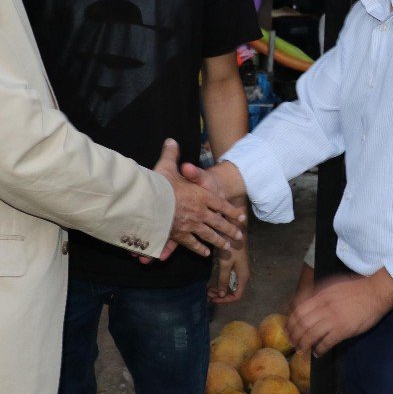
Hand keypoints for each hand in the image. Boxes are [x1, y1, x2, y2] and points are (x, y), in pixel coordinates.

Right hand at [152, 140, 244, 260]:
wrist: (151, 203)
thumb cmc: (160, 184)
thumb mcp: (167, 166)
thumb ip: (172, 154)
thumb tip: (171, 141)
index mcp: (201, 196)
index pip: (221, 204)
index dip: (231, 211)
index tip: (241, 216)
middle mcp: (200, 212)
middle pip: (219, 222)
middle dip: (230, 229)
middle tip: (239, 236)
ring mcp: (192, 224)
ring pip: (209, 235)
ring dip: (219, 241)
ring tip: (227, 246)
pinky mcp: (180, 235)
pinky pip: (193, 243)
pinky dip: (199, 248)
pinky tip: (205, 252)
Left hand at [209, 234, 250, 303]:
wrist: (236, 230)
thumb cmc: (232, 247)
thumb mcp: (225, 264)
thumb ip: (223, 280)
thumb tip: (221, 294)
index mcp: (243, 277)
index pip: (236, 296)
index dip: (224, 300)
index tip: (212, 298)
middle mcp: (243, 275)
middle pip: (234, 292)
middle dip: (221, 296)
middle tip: (208, 294)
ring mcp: (240, 270)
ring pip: (231, 285)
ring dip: (220, 289)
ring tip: (209, 289)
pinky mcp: (236, 265)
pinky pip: (229, 278)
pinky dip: (221, 282)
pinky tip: (213, 281)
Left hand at [287, 267, 392, 356]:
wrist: (375, 292)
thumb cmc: (355, 288)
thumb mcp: (332, 286)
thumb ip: (318, 294)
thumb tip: (304, 302)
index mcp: (320, 295)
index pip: (298, 311)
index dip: (291, 322)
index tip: (288, 329)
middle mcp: (324, 307)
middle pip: (301, 324)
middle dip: (294, 335)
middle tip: (293, 343)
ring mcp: (333, 318)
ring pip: (311, 334)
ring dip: (304, 344)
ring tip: (302, 350)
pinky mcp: (344, 329)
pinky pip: (326, 342)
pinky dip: (320, 349)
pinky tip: (318, 353)